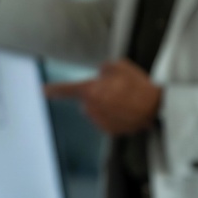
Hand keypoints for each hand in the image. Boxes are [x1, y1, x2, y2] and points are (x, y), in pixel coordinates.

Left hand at [44, 59, 162, 135]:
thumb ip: (103, 70)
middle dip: (97, 94)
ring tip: (126, 100)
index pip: (67, 89)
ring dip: (105, 105)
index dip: (54, 90)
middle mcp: (91, 108)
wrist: (155, 107)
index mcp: (90, 90)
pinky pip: (106, 120)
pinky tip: (127, 111)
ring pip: (96, 110)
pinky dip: (114, 116)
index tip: (41, 90)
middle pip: (87, 99)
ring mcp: (100, 121)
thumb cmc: (137, 84)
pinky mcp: (109, 131)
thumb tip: (100, 77)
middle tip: (118, 89)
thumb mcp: (118, 66)